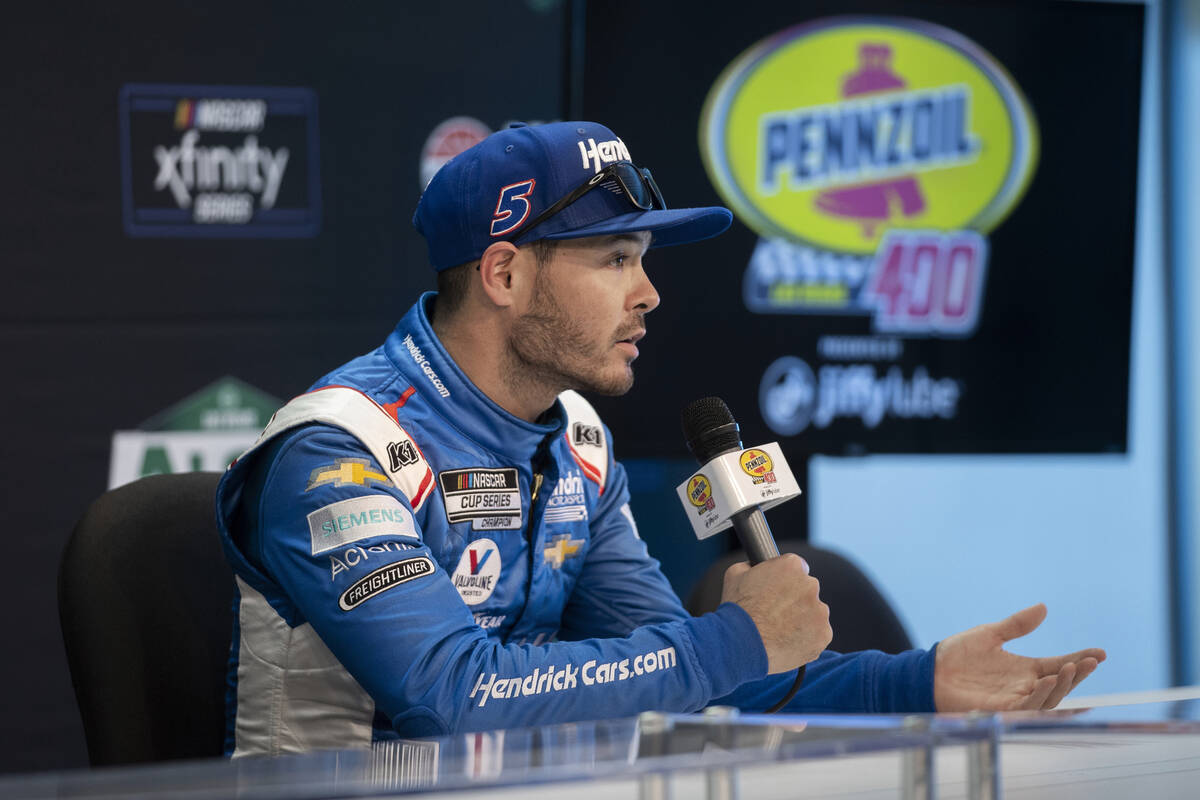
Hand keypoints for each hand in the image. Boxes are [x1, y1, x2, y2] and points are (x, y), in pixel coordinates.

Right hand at [721, 554, 831, 673]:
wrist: (741, 644)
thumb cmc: (737, 610)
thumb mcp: (736, 575)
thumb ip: (752, 565)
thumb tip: (754, 565)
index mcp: (791, 566)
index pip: (797, 567)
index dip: (785, 579)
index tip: (777, 590)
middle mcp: (810, 585)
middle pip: (807, 589)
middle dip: (795, 599)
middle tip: (776, 613)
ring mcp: (819, 611)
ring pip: (814, 613)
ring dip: (802, 618)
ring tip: (779, 631)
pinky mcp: (824, 634)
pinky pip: (818, 634)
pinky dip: (807, 638)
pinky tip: (788, 641)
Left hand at [934, 603, 1105, 710]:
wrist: (930, 671)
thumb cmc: (957, 655)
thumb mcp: (990, 634)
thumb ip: (1017, 625)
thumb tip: (1043, 608)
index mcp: (1026, 669)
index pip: (1060, 665)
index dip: (1080, 660)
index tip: (1100, 653)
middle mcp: (1025, 686)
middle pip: (1061, 684)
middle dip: (1078, 674)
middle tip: (1091, 661)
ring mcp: (1015, 699)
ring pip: (1049, 698)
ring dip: (1063, 685)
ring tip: (1071, 668)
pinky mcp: (1001, 710)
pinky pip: (1027, 706)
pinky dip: (1040, 695)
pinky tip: (1046, 680)